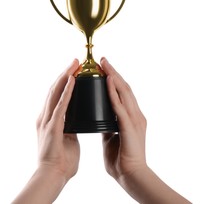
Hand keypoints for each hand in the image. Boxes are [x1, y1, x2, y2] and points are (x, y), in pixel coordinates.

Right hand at [36, 59, 79, 180]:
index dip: (64, 81)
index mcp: (49, 119)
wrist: (53, 175)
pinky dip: (66, 91)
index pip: (56, 95)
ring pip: (55, 93)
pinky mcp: (53, 127)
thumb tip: (76, 120)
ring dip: (65, 77)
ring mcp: (47, 120)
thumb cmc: (62, 159)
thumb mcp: (67, 137)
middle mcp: (45, 116)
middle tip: (74, 61)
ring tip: (74, 64)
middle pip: (54, 89)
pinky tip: (72, 80)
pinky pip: (61, 105)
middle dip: (64, 73)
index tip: (74, 70)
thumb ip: (69, 126)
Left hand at [101, 57, 190, 203]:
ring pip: (124, 92)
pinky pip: (120, 106)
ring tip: (104, 64)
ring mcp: (134, 119)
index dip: (114, 79)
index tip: (104, 68)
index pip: (122, 93)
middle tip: (103, 60)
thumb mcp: (112, 136)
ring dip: (114, 77)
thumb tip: (101, 115)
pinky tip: (108, 82)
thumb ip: (109, 124)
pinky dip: (113, 93)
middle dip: (113, 72)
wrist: (131, 175)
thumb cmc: (122, 158)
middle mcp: (135, 114)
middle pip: (124, 87)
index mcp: (132, 117)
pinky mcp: (129, 126)